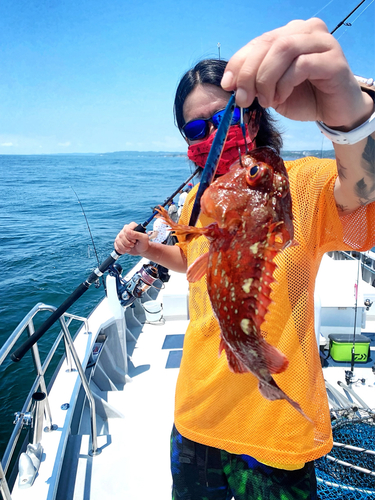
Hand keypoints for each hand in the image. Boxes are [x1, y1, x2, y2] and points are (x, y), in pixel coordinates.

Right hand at [114, 222, 149, 254]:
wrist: (141, 250)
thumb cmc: (143, 243)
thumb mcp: (144, 239)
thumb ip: (137, 234)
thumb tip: (128, 232)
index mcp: (132, 226)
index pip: (126, 229)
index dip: (130, 237)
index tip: (135, 240)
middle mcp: (125, 229)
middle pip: (121, 235)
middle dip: (128, 243)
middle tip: (133, 245)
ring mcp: (121, 235)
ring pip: (117, 240)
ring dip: (124, 247)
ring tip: (130, 248)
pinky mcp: (118, 241)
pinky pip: (116, 245)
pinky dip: (121, 250)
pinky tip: (126, 250)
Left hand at [222, 18, 371, 129]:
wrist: (334, 111)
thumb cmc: (304, 98)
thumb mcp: (272, 90)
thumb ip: (255, 81)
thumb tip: (230, 83)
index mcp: (290, 33)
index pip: (258, 42)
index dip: (238, 63)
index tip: (228, 86)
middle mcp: (307, 30)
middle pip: (269, 43)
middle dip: (249, 73)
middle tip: (243, 99)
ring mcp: (322, 43)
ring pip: (283, 49)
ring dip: (266, 79)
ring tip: (266, 101)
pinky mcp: (333, 60)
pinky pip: (301, 65)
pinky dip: (284, 84)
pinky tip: (282, 98)